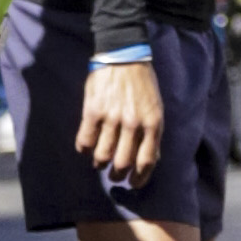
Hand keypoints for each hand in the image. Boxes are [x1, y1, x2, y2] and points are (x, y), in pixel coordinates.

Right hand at [78, 56, 164, 184]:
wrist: (123, 56)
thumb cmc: (142, 83)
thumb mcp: (156, 108)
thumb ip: (153, 133)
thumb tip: (152, 159)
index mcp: (153, 124)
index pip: (146, 162)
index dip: (139, 179)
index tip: (132, 184)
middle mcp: (133, 124)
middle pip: (123, 164)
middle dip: (117, 175)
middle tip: (113, 175)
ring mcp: (112, 118)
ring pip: (103, 156)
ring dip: (100, 164)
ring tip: (99, 162)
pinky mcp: (93, 111)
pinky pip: (85, 141)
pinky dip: (84, 150)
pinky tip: (86, 148)